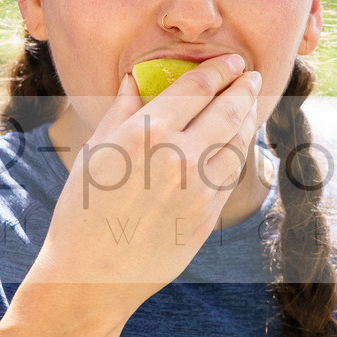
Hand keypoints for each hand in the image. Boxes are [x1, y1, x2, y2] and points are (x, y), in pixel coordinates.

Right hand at [30, 54, 262, 311]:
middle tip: (253, 74)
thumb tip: (135, 78)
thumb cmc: (83, 211)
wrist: (92, 276)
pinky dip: (239, 151)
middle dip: (244, 87)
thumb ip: (122, 110)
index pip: (197, 88)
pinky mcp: (208, 216)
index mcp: (147, 134)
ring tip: (250, 104)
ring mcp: (199, 189)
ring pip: (237, 142)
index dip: (221, 69)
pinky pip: (231, 174)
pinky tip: (238, 142)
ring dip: (248, 118)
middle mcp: (179, 157)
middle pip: (227, 110)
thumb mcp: (95, 152)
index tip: (233, 60)